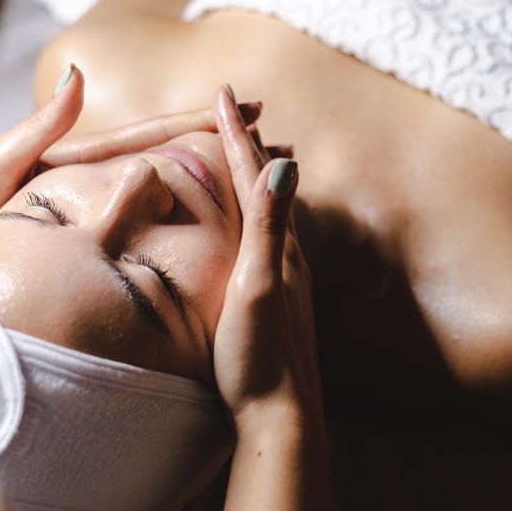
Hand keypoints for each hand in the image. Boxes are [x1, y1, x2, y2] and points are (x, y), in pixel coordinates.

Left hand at [0, 67, 263, 254]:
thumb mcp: (4, 158)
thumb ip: (43, 124)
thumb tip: (79, 76)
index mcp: (94, 156)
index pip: (161, 133)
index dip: (207, 121)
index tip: (253, 111)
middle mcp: (109, 173)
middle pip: (183, 155)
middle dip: (233, 148)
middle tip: (283, 148)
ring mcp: (110, 199)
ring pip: (180, 185)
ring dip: (226, 180)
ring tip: (269, 182)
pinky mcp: (105, 226)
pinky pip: (162, 218)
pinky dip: (199, 214)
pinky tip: (222, 227)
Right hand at [210, 85, 321, 428]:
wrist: (282, 417)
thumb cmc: (261, 358)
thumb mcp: (258, 287)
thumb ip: (269, 227)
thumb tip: (284, 163)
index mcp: (278, 247)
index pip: (254, 176)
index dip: (236, 135)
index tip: (223, 94)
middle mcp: (288, 257)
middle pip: (266, 187)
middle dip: (248, 147)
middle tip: (234, 112)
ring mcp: (286, 280)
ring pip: (270, 214)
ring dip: (254, 179)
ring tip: (243, 157)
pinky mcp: (279, 302)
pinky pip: (267, 242)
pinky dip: (255, 216)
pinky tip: (253, 228)